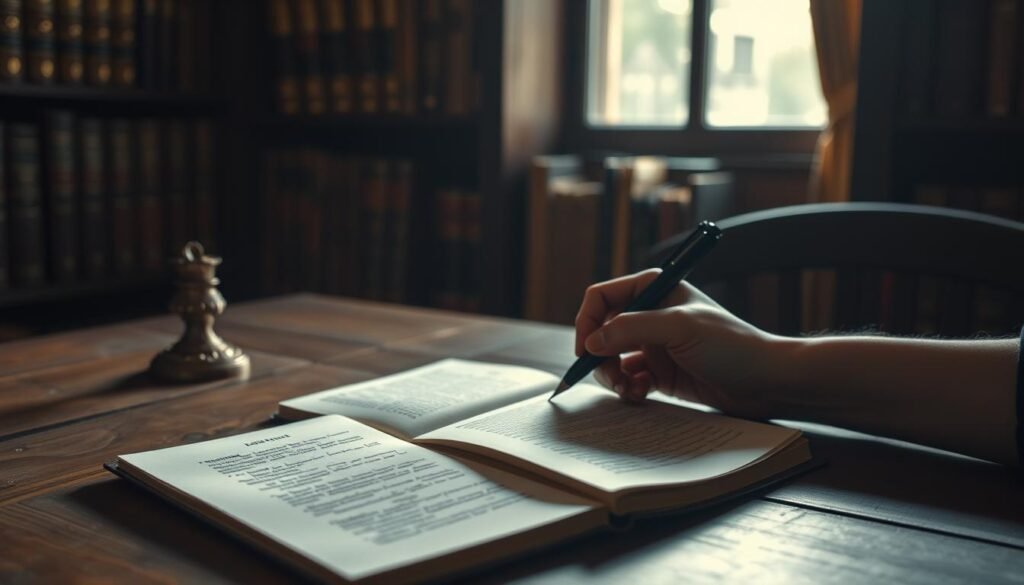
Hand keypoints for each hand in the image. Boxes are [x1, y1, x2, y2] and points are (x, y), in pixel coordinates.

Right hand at [574, 270, 795, 418]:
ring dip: (612, 376)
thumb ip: (631, 329)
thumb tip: (591, 342)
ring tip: (629, 389)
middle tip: (608, 376)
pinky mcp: (661, 373)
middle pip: (601, 331)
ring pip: (611, 359)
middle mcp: (650, 314)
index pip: (602, 298)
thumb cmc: (731, 345)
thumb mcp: (679, 329)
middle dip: (599, 355)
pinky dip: (628, 388)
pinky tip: (642, 394)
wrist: (766, 381)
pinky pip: (628, 379)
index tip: (586, 350)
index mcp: (654, 289)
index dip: (587, 322)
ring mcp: (655, 345)